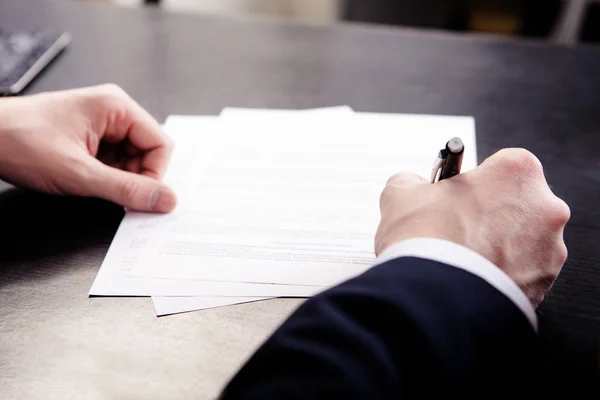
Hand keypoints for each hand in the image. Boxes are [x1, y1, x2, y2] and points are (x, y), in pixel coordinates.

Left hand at [0, 85, 175, 212]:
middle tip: (109, 190)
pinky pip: (113, 160)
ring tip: (88, 180)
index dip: (154, 175)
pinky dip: (104, 175)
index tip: (140, 196)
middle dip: (134, 177)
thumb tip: (165, 200)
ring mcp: (101, 123)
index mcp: (116, 107)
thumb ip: (127, 190)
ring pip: (131, 159)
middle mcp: (112, 111)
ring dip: (117, 177)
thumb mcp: (79, 174)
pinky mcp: (89, 136)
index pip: (161, 144)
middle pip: (148, 152)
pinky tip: (83, 178)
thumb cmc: (20, 142)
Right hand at [376, 148, 569, 306]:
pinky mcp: (544, 285)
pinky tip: (470, 276)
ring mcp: (549, 249)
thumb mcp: (400, 193)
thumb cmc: (426, 240)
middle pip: (516, 202)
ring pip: (522, 240)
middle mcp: (545, 206)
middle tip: (456, 226)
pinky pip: (522, 273)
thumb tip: (414, 186)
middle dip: (489, 213)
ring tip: (460, 256)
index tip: (457, 193)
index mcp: (517, 172)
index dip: (474, 181)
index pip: (500, 165)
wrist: (432, 297)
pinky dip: (501, 273)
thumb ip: (412, 181)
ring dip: (497, 244)